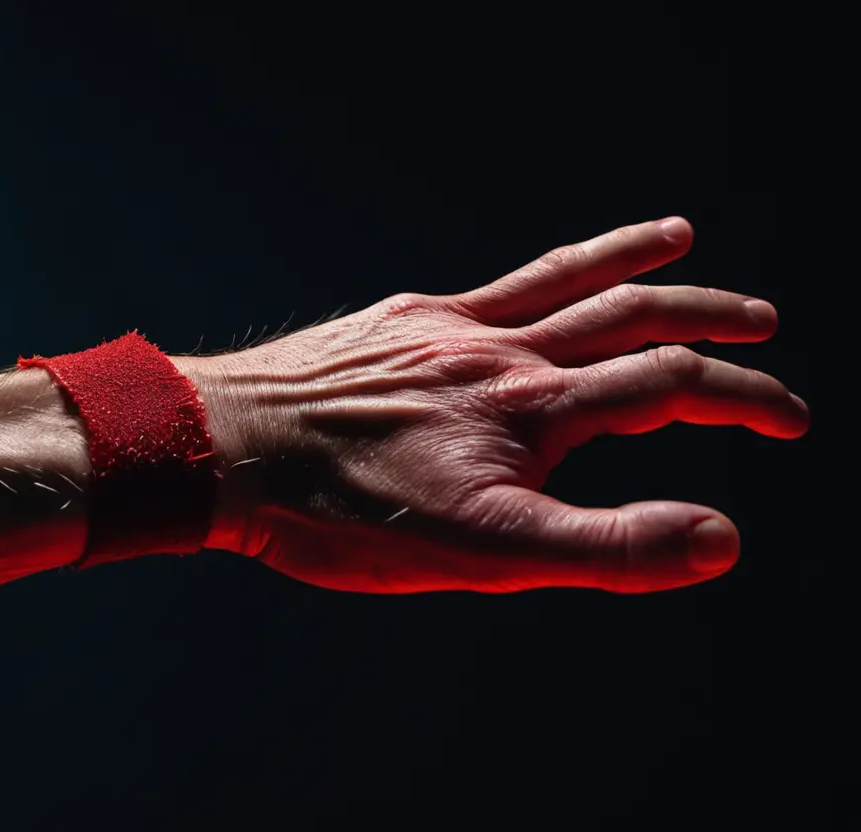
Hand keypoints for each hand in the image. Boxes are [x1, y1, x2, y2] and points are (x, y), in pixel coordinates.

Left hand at [191, 217, 808, 593]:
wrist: (231, 448)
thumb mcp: (484, 554)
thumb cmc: (345, 512)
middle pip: (633, 318)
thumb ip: (608, 547)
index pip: (671, 386)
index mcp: (534, 409)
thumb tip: (721, 539)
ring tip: (679, 237)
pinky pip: (491, 285)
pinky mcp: (402, 320)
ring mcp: (449, 326)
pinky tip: (539, 284)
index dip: (745, 400)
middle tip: (763, 323)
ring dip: (633, 261)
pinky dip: (539, 275)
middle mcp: (501, 351)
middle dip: (712, 321)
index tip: (790, 416)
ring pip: (564, 280)